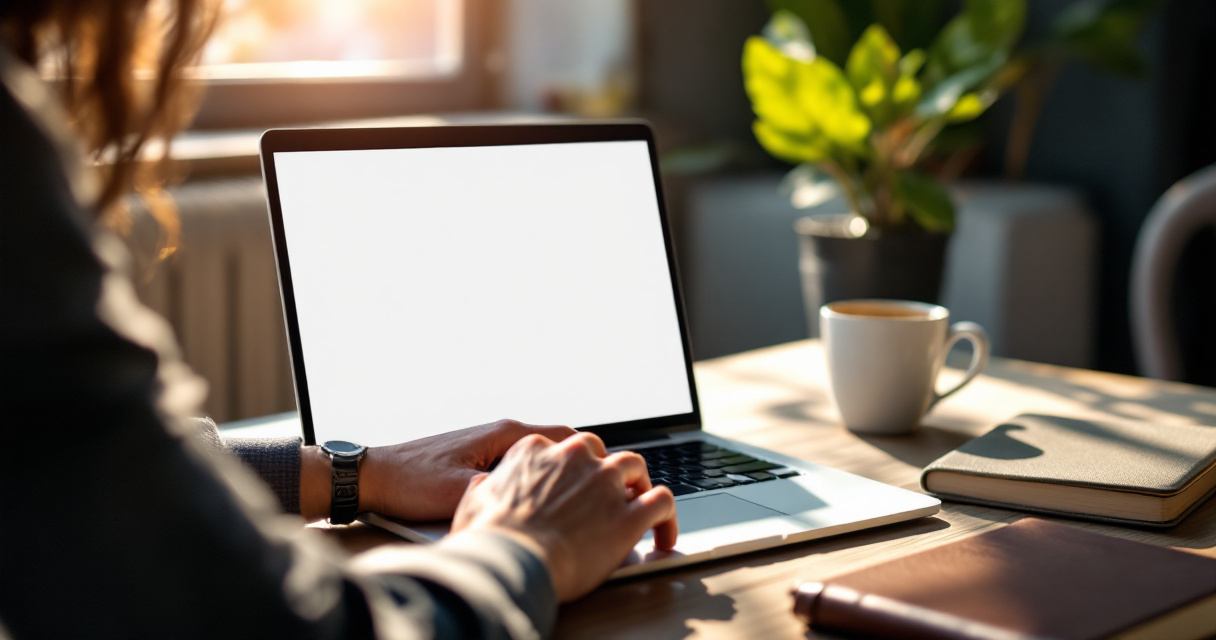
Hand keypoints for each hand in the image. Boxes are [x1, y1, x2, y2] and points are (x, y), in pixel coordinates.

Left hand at [300, 419, 575, 521]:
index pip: (568, 436)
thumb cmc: (413, 482)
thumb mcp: (466, 492)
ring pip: (539, 454)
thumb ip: (509, 491)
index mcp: (506, 434)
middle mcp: (501, 432)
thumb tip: (545, 501)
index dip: (593, 458)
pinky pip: (520, 463)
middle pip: (558, 444)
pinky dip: (534, 477)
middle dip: (579, 467)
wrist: (374, 476)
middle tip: (595, 492)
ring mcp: (489, 443)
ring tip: (568, 498)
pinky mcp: (477, 456)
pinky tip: (532, 499)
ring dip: (555, 472)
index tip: (608, 478)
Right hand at [449, 432, 677, 601]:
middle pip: (603, 452)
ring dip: (640, 484)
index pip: (565, 448)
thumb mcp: (473, 502)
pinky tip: (665, 535)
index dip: (573, 469)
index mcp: (537, 450)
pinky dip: (668, 517)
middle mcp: (576, 458)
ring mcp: (605, 483)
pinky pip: (662, 502)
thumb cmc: (490, 538)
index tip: (575, 484)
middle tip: (609, 493)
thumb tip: (483, 485)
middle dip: (608, 471)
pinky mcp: (628, 515)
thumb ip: (484, 488)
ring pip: (636, 466)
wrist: (512, 561)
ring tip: (640, 505)